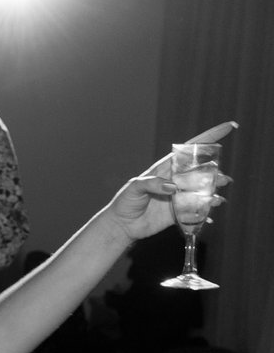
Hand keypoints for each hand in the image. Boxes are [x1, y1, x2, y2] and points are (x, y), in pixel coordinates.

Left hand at [107, 121, 235, 240]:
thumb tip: (173, 187)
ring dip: (214, 190)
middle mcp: (177, 180)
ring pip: (204, 189)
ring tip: (217, 194)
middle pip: (202, 170)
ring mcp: (180, 196)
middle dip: (215, 172)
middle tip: (221, 179)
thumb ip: (152, 183)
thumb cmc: (125, 201)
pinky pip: (198, 209)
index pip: (190, 149)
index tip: (228, 127)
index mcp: (167, 168)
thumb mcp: (134, 187)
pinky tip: (211, 211)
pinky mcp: (181, 212)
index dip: (209, 138)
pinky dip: (207, 210)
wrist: (122, 225)